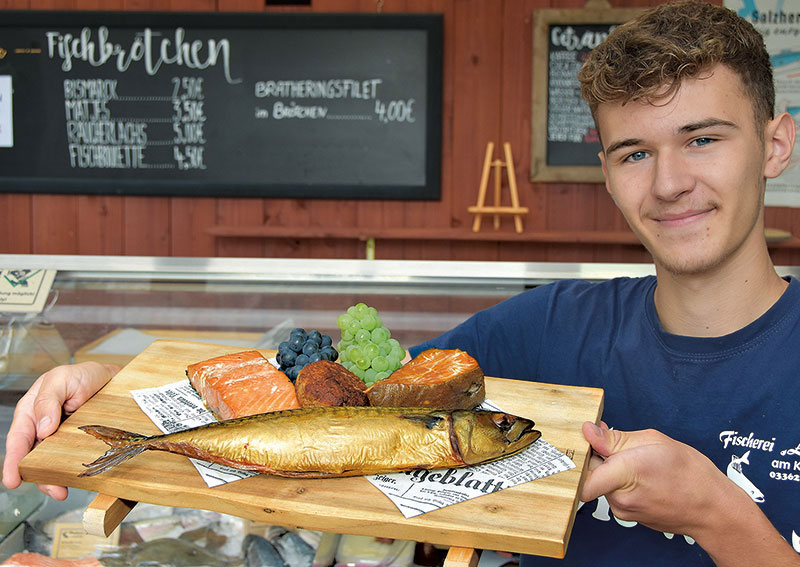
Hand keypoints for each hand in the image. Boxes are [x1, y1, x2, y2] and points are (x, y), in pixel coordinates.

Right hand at [2, 361, 118, 498]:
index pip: (18, 439)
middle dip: (39, 476)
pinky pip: (72, 458)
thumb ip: (48, 399)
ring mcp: (60, 437)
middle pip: (34, 457)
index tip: (13, 480)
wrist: (111, 378)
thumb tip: (42, 427)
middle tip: (52, 490)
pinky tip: (78, 477)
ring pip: (52, 462)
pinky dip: (72, 469)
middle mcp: (43, 427)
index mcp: (31, 411)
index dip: (13, 461)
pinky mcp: (78, 442)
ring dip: (56, 477)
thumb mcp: (62, 378)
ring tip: (63, 490)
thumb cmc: (82, 375)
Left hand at [580, 421, 799, 565]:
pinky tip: (642, 475)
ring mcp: (624, 510)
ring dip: (611, 468)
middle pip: (591, 471)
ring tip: (638, 461)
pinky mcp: (628, 516)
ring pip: (603, 481)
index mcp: (626, 473)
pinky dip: (620, 480)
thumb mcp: (654, 441)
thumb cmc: (691, 473)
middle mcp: (620, 497)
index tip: (585, 440)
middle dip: (598, 455)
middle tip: (618, 444)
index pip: (582, 476)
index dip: (579, 455)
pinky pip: (614, 491)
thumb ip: (616, 437)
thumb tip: (589, 431)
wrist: (713, 510)